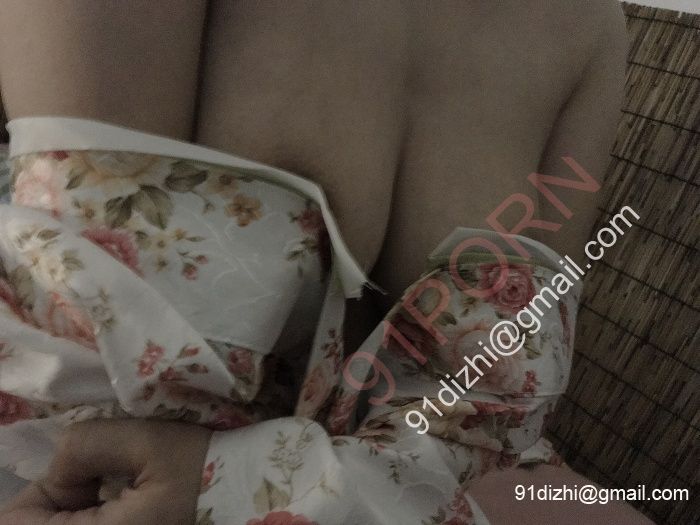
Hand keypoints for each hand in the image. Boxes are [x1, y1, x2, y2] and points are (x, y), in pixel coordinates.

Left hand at [0, 419, 211, 524]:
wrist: (248, 490)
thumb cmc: (202, 467)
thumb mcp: (147, 441)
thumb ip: (86, 444)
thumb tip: (61, 462)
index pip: (17, 524)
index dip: (38, 494)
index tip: (84, 472)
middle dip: (62, 497)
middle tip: (107, 474)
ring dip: (80, 505)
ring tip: (122, 484)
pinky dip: (98, 512)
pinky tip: (129, 498)